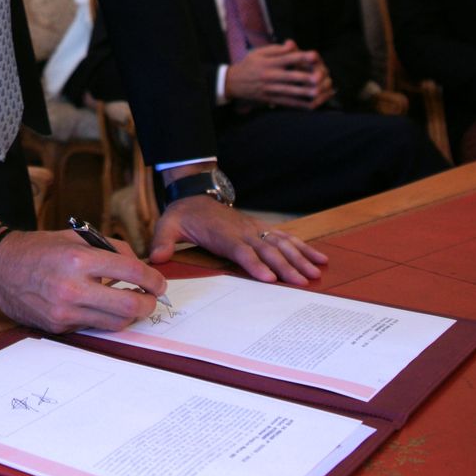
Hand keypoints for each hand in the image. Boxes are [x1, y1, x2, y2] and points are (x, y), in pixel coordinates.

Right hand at [0, 225, 166, 335]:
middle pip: (129, 306)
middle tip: (151, 298)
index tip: (159, 282)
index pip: (131, 271)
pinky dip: (102, 317)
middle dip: (149, 303)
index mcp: (78, 259)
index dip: (153, 279)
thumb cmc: (39, 248)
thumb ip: (110, 248)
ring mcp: (65, 311)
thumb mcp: (75, 237)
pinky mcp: (59, 326)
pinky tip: (100, 306)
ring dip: (129, 314)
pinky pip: (93, 326)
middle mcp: (73, 288)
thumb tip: (139, 265)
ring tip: (129, 302)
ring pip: (115, 322)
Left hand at [148, 197, 327, 286]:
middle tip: (302, 282)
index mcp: (222, 234)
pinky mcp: (261, 229)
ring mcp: (254, 229)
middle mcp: (243, 231)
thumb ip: (163, 241)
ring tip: (315, 273)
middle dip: (286, 266)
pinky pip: (286, 238)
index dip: (255, 264)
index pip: (241, 250)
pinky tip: (319, 258)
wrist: (196, 193)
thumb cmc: (184, 214)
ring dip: (299, 258)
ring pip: (281, 244)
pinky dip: (303, 248)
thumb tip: (155, 259)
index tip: (269, 278)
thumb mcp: (167, 224)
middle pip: (267, 250)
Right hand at [225, 40, 333, 107]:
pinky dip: (300, 104)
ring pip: (291, 92)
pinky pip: (288, 103)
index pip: (287, 58)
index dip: (301, 56)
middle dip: (306, 78)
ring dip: (306, 93)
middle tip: (320, 77)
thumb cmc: (249, 65)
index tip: (315, 55)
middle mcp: (270, 76)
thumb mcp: (258, 53)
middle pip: (291, 77)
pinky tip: (312, 104)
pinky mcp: (271, 100)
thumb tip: (293, 45)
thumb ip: (277, 49)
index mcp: (268, 62)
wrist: (233, 83)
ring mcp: (271, 89)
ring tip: (318, 92)